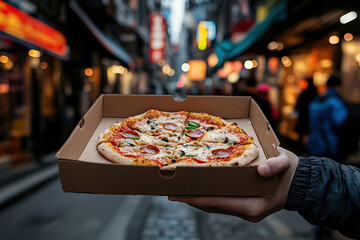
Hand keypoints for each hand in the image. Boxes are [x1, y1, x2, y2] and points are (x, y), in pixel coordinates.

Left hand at [168, 147, 298, 221]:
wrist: (300, 183)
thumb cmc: (290, 172)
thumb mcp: (285, 163)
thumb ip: (275, 166)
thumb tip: (262, 170)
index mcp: (253, 205)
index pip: (218, 203)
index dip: (196, 199)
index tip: (178, 196)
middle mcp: (246, 211)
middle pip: (212, 206)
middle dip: (192, 199)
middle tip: (171, 192)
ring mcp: (244, 210)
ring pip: (215, 206)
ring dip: (198, 199)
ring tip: (180, 191)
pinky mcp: (244, 205)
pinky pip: (222, 202)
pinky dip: (209, 197)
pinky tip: (199, 189)